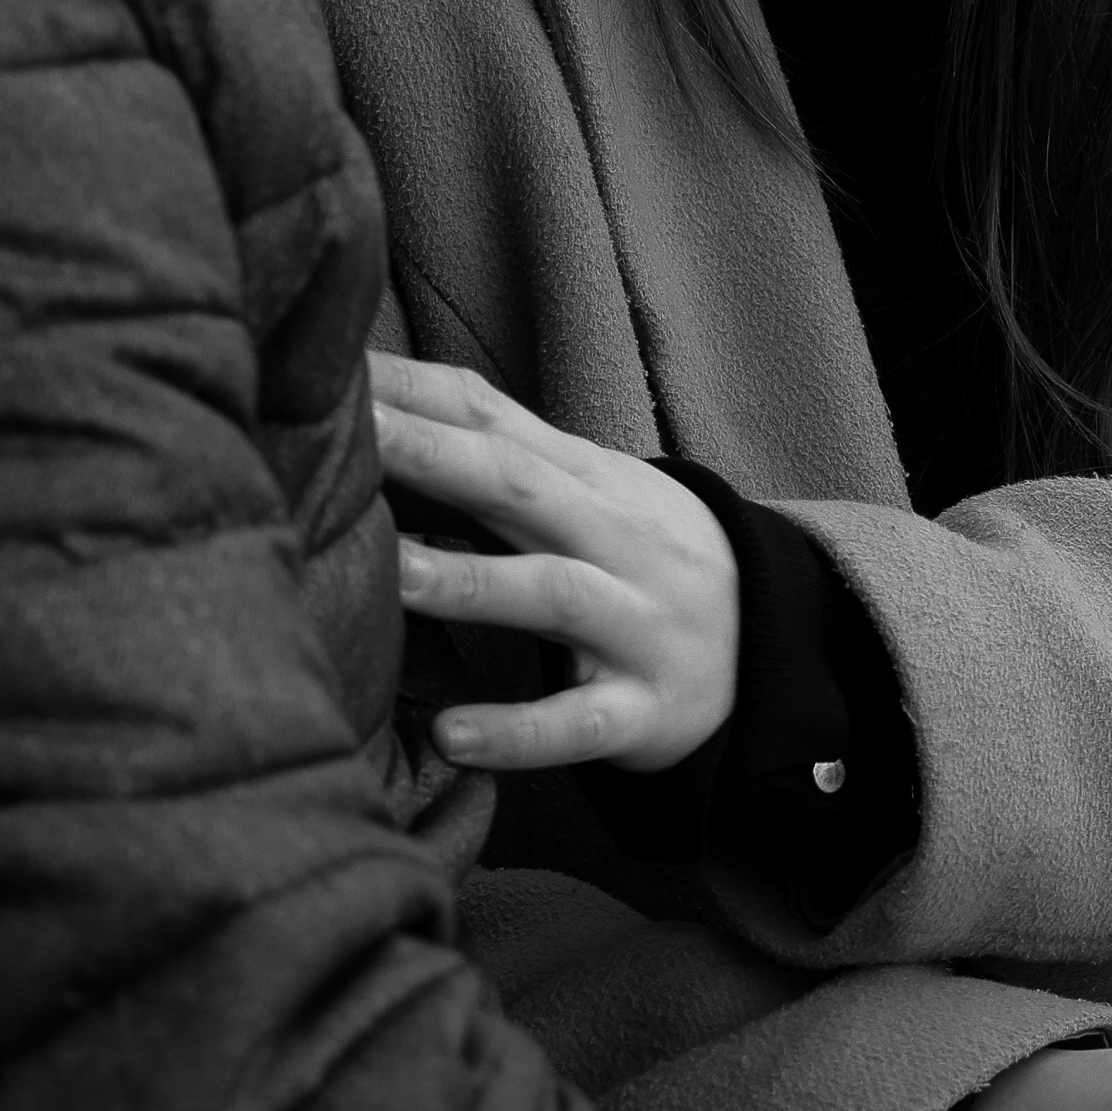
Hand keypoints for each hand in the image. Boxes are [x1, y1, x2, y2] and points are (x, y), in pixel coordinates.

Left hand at [369, 354, 737, 771]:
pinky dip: (519, 729)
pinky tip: (453, 736)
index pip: (494, 420)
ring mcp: (634, 625)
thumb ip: (496, 445)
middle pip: (518, 487)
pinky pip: (580, 722)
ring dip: (472, 583)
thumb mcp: (587, 488)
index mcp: (586, 478)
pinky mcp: (642, 711)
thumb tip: (382, 392)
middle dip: (434, 458)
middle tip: (351, 437)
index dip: (418, 395)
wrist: (772, 644)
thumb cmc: (641, 555)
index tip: (339, 374)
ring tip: (391, 575)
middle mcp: (614, 539)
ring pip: (552, 595)